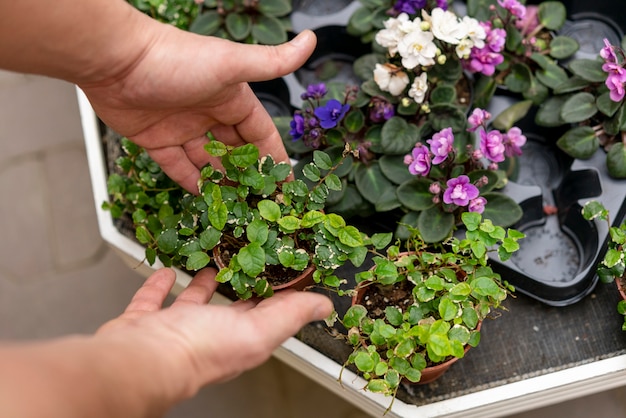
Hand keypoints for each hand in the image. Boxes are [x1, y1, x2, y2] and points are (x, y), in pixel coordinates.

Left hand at [79, 23, 315, 192]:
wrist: (115, 60)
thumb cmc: (176, 59)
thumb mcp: (231, 64)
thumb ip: (272, 61)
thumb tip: (312, 40)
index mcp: (231, 99)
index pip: (260, 133)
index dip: (273, 157)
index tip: (285, 184)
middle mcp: (209, 114)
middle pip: (235, 152)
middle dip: (248, 176)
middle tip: (261, 205)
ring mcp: (182, 128)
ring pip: (208, 163)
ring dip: (221, 183)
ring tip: (236, 209)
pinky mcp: (155, 140)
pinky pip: (177, 167)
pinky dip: (190, 182)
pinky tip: (204, 200)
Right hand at [97, 268, 332, 397]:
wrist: (139, 360)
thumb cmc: (198, 349)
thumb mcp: (257, 330)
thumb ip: (290, 315)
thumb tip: (324, 307)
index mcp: (241, 338)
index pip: (267, 313)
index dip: (279, 292)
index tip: (285, 266)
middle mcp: (210, 335)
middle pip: (232, 307)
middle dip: (242, 284)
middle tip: (249, 256)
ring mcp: (176, 329)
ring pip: (194, 302)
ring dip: (205, 283)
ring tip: (213, 262)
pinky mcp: (146, 322)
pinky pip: (155, 299)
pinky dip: (161, 285)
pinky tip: (167, 270)